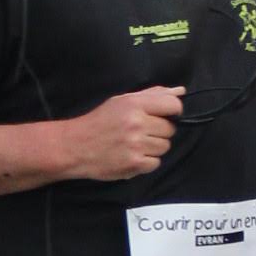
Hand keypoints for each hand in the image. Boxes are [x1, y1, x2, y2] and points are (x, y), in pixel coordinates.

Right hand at [63, 85, 184, 179]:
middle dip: (159, 131)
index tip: (164, 116)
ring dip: (153, 147)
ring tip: (135, 144)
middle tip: (141, 132)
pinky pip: (155, 163)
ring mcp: (136, 145)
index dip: (173, 111)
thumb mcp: (122, 101)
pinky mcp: (134, 164)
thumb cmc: (100, 121)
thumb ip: (152, 95)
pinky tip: (132, 156)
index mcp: (134, 104)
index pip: (173, 105)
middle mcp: (137, 123)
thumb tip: (180, 91)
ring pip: (164, 147)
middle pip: (170, 129)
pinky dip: (146, 162)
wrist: (75, 146)